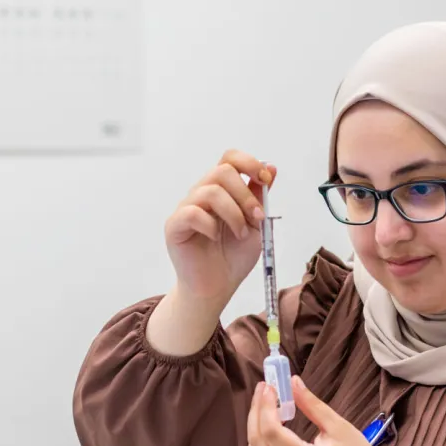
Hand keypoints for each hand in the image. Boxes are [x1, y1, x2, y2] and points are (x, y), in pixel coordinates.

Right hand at [164, 150, 275, 303]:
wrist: (217, 287)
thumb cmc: (233, 257)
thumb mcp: (256, 225)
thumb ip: (260, 197)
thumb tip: (271, 167)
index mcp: (221, 190)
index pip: (229, 159)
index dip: (249, 163)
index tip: (265, 180)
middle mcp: (201, 194)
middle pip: (223, 171)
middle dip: (246, 196)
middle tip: (256, 219)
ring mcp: (186, 208)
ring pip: (211, 191)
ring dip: (234, 214)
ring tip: (240, 234)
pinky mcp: (175, 225)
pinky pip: (192, 213)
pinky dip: (210, 225)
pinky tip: (215, 238)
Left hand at [247, 375, 395, 445]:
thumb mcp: (340, 427)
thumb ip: (313, 405)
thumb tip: (292, 382)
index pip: (272, 432)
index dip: (265, 407)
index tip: (269, 386)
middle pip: (258, 442)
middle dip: (256, 413)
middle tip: (263, 390)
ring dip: (255, 428)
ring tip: (264, 405)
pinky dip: (260, 444)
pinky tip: (268, 427)